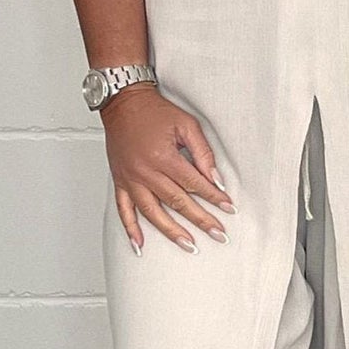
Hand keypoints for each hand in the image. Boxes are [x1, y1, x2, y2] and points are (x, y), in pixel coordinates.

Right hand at [102, 83, 234, 254]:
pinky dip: (131, 229)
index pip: (194, 184)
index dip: (214, 197)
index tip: (228, 208)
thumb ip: (203, 153)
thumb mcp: (186, 125)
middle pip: (177, 203)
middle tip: (218, 234)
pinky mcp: (120, 181)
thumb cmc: (153, 111)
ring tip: (188, 245)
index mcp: (163, 157)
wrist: (124, 103)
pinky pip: (123, 210)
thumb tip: (215, 178)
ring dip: (171, 232)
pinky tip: (140, 244)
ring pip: (152, 213)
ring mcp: (131, 179)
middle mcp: (145, 171)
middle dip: (200, 220)